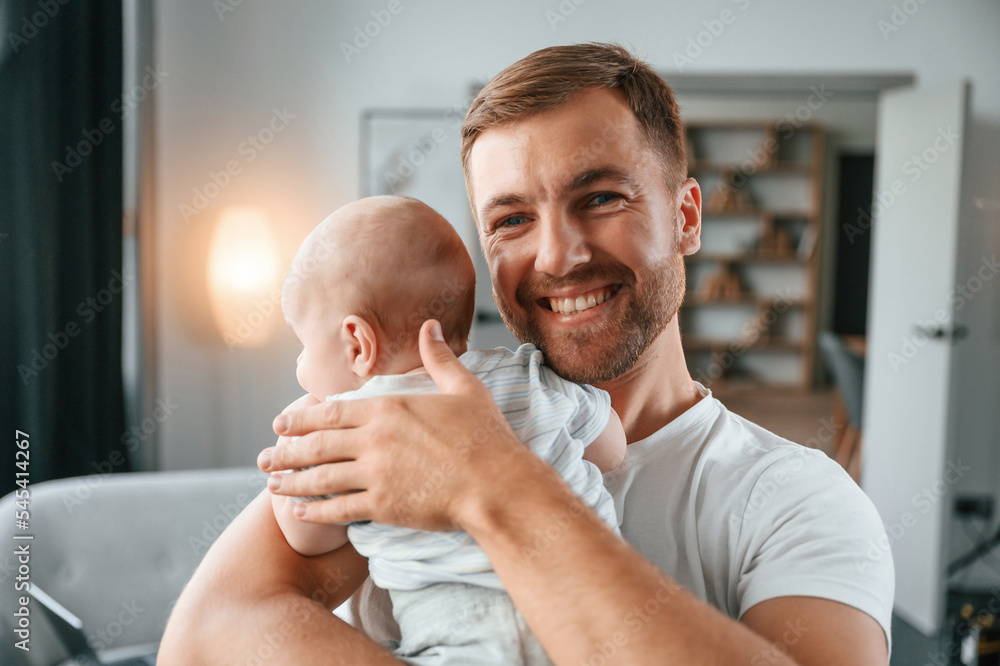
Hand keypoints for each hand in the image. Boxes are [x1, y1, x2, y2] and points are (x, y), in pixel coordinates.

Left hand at [258, 320, 541, 531]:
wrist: (498, 485)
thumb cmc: (486, 437)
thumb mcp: (464, 388)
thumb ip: (439, 358)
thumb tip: (430, 326)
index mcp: (389, 408)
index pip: (331, 411)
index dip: (301, 419)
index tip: (280, 424)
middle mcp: (374, 439)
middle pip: (317, 444)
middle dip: (286, 451)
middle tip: (263, 457)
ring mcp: (375, 474)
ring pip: (320, 477)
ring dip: (291, 480)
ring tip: (271, 483)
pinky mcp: (382, 506)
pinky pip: (337, 509)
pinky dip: (313, 511)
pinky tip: (298, 512)